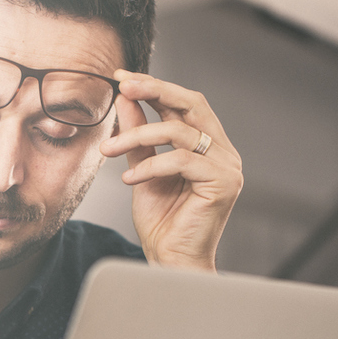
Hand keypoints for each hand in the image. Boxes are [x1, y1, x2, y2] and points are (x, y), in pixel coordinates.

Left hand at [99, 72, 242, 271]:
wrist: (170, 260)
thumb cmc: (161, 222)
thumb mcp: (142, 168)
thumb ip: (138, 135)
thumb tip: (126, 97)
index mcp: (208, 145)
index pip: (184, 103)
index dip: (154, 86)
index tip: (122, 77)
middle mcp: (223, 151)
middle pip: (192, 103)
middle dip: (155, 89)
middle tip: (123, 85)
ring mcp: (228, 166)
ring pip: (180, 131)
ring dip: (138, 134)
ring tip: (109, 150)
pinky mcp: (223, 182)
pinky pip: (181, 160)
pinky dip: (151, 165)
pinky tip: (130, 180)